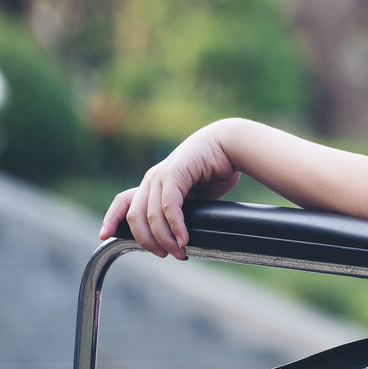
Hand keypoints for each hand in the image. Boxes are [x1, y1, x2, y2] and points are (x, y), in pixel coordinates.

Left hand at [99, 121, 240, 258]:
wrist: (231, 145)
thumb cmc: (216, 169)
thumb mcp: (194, 194)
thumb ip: (182, 210)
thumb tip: (179, 237)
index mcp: (153, 182)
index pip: (123, 201)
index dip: (111, 219)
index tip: (104, 236)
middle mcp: (152, 178)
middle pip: (134, 217)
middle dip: (146, 241)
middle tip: (164, 254)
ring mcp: (161, 175)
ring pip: (151, 216)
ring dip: (164, 238)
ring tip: (179, 250)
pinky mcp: (175, 173)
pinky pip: (169, 206)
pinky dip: (175, 226)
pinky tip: (183, 238)